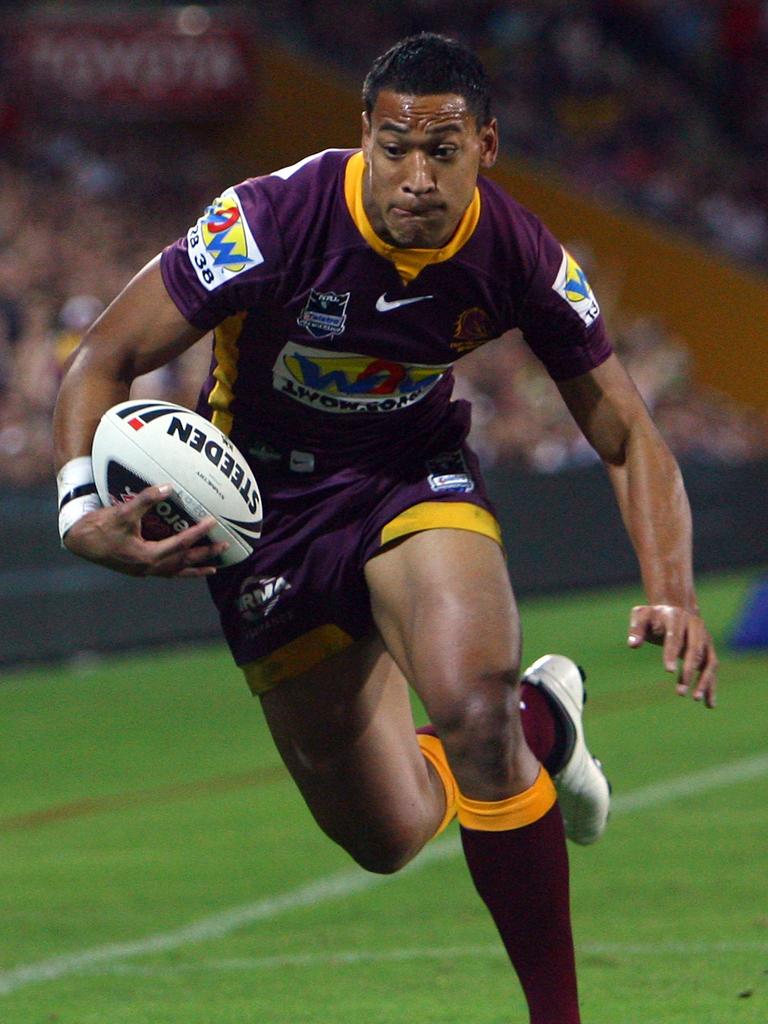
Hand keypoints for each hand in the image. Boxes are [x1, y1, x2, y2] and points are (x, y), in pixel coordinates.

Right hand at [63, 484, 228, 577]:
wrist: (79, 541)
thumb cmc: (99, 527)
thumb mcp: (123, 512)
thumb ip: (145, 500)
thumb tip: (167, 487)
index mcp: (147, 556)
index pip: (179, 544)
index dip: (197, 532)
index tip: (212, 521)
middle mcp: (148, 568)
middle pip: (184, 562)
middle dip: (206, 554)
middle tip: (226, 546)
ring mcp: (144, 571)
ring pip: (176, 572)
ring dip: (196, 568)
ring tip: (214, 568)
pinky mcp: (139, 569)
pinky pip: (166, 573)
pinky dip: (181, 572)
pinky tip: (187, 570)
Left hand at [628, 604, 717, 707]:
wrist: (675, 609)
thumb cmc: (653, 616)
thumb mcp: (641, 616)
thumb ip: (636, 629)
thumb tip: (632, 644)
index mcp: (676, 617)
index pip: (675, 637)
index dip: (672, 653)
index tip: (668, 671)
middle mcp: (695, 627)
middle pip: (695, 650)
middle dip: (689, 672)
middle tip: (680, 692)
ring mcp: (705, 639)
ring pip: (709, 661)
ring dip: (704, 681)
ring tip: (695, 699)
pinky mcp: (709, 650)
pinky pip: (712, 670)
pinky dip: (711, 686)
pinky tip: (709, 704)